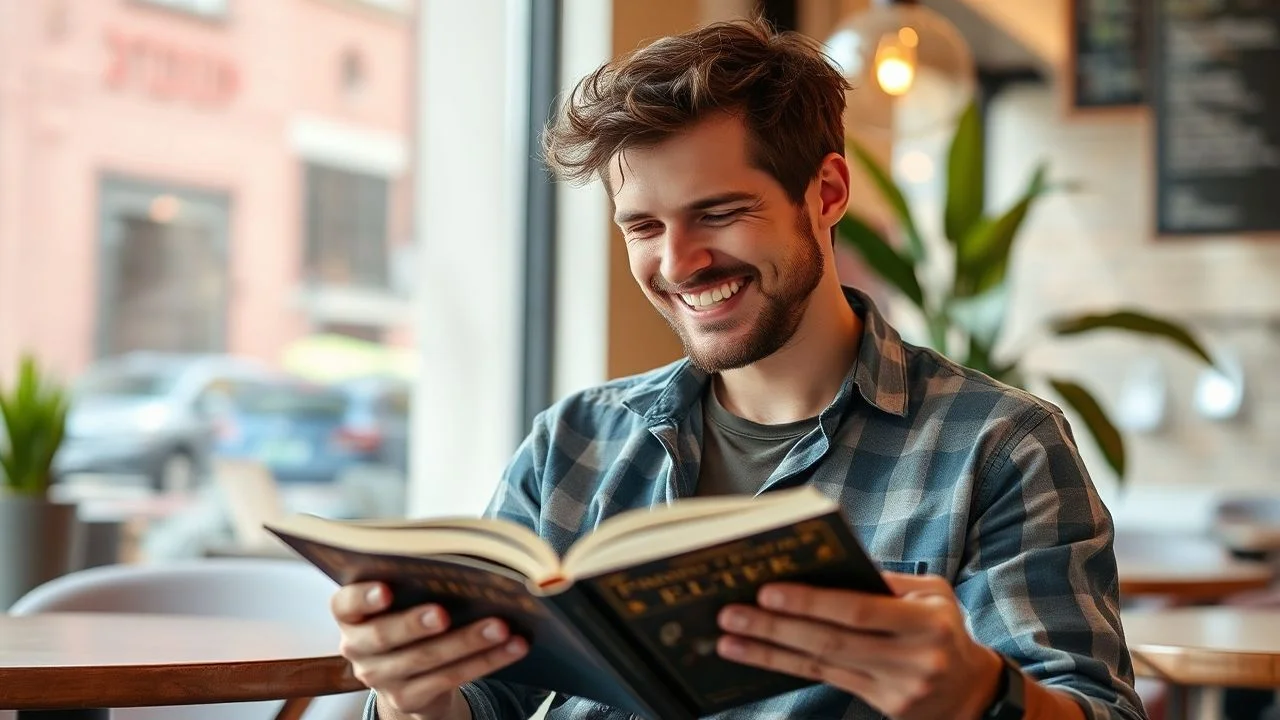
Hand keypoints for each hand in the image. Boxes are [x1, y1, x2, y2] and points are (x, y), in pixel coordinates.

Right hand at [331, 582, 528, 718]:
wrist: (410, 675)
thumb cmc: (411, 616)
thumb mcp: (404, 598)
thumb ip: (416, 579)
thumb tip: (466, 557)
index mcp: (351, 615)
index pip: (345, 604)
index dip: (363, 597)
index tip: (387, 589)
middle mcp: (357, 648)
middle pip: (384, 636)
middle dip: (415, 623)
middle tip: (444, 613)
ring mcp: (380, 677)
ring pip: (424, 659)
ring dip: (466, 642)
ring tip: (499, 626)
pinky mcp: (408, 699)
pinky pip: (449, 679)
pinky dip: (485, 661)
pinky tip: (512, 647)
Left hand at [715, 573, 1003, 719]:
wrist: (973, 692)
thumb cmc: (944, 627)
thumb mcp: (931, 595)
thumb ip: (883, 581)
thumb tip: (824, 563)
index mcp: (926, 623)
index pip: (859, 610)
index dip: (811, 601)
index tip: (768, 590)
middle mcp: (913, 658)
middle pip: (832, 641)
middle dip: (776, 627)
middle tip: (732, 614)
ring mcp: (897, 688)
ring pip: (822, 665)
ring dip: (769, 652)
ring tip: (728, 640)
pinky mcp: (883, 707)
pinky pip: (827, 680)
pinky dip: (787, 666)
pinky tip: (757, 656)